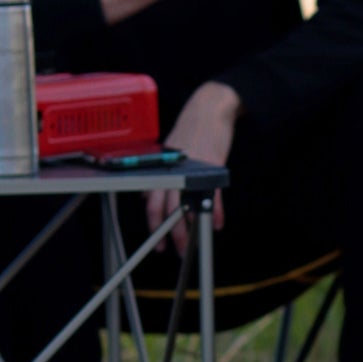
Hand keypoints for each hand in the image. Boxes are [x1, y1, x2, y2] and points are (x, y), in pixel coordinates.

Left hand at [145, 83, 240, 253]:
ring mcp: (191, 171)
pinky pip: (211, 198)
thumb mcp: (169, 155)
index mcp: (160, 168)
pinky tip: (215, 225)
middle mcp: (172, 170)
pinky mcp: (211, 169)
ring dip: (190, 230)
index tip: (158, 242)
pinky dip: (214, 214)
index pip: (151, 202)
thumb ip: (159, 178)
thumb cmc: (189, 132)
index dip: (154, 226)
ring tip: (193, 245)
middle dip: (170, 235)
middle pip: (166, 210)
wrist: (208, 111)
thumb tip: (147, 199)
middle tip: (175, 251)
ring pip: (186, 208)